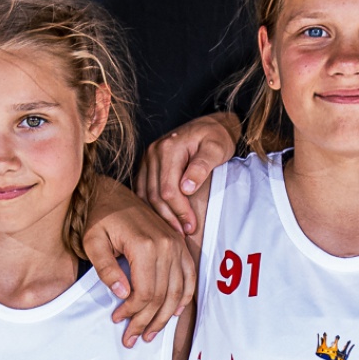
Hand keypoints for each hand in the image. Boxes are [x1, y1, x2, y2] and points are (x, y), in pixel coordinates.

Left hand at [82, 177, 195, 344]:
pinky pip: (189, 276)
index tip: (118, 320)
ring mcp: (176, 244)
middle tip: (133, 338)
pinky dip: (184, 297)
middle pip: (162, 295)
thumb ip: (106, 269)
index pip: (145, 292)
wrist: (112, 193)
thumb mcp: (93, 242)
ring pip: (177, 291)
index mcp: (146, 245)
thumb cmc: (100, 218)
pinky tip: (174, 312)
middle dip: (147, 321)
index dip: (133, 312)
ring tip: (150, 333)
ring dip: (165, 317)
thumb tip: (124, 294)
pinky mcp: (179, 244)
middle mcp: (167, 245)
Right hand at [136, 113, 239, 233]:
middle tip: (184, 234)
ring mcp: (147, 158)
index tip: (191, 226)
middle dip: (169, 217)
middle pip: (154, 194)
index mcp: (168, 148)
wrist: (210, 125)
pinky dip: (150, 206)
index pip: (168, 189)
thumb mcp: (216, 148)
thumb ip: (202, 166)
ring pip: (145, 195)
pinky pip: (142, 190)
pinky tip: (163, 218)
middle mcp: (153, 152)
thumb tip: (187, 188)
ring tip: (174, 230)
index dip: (179, 211)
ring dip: (158, 215)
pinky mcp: (146, 164)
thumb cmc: (216, 137)